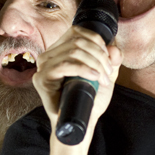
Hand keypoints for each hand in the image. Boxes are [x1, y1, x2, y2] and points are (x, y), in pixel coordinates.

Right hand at [33, 26, 121, 149]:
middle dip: (99, 54)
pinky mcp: (41, 79)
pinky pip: (65, 65)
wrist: (80, 123)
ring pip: (74, 51)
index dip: (96, 40)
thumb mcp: (104, 75)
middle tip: (108, 72)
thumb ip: (111, 61)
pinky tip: (94, 77)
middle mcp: (48, 56)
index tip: (108, 58)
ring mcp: (42, 67)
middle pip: (77, 40)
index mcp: (59, 51)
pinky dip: (84, 69)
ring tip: (103, 78)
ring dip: (95, 63)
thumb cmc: (89, 100)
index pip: (76, 31)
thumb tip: (114, 48)